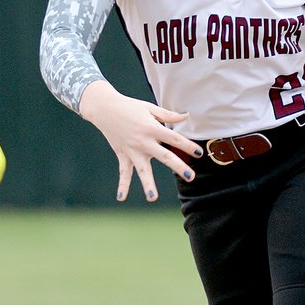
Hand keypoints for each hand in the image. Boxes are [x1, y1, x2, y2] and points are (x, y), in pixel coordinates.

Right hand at [78, 80, 201, 201]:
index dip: (187, 146)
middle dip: (178, 166)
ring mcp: (132, 150)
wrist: (105, 108)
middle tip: (190, 177)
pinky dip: (122, 185)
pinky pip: (123, 172)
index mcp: (152, 128)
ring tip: (152, 198)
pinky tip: (121, 198)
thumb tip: (186, 116)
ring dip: (147, 184)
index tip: (199, 154)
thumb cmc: (130, 106)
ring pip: (142, 170)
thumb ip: (169, 115)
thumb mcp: (150, 108)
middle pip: (164, 156)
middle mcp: (143, 141)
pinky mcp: (122, 155)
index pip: (174, 139)